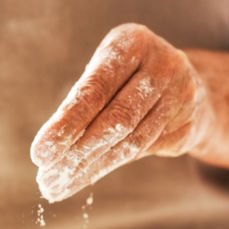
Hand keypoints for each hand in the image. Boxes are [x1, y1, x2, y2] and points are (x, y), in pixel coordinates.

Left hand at [30, 24, 211, 201]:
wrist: (188, 87)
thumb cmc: (127, 78)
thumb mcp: (105, 74)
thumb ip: (82, 103)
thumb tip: (48, 152)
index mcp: (134, 42)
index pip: (96, 89)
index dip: (66, 124)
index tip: (39, 154)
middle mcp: (163, 64)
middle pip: (116, 119)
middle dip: (76, 152)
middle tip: (47, 179)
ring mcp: (182, 95)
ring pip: (130, 142)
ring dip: (90, 167)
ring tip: (58, 186)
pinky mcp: (189, 125)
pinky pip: (144, 151)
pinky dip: (108, 167)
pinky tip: (83, 178)